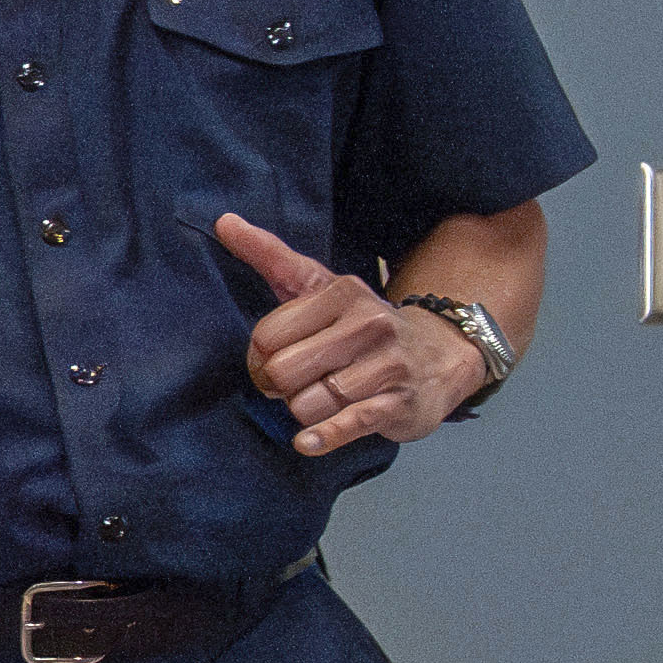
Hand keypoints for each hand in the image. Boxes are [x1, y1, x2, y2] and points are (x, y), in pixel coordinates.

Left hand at [220, 210, 472, 453]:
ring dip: (304, 410)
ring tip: (323, 397)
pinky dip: (322, 436)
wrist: (438, 357)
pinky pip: (348, 424)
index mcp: (342, 293)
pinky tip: (307, 441)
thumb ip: (270, 256)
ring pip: (307, 403)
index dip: (261, 355)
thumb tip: (223, 221)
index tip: (279, 356)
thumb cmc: (360, 325)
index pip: (266, 336)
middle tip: (297, 382)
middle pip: (283, 372)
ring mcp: (388, 366)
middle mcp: (369, 325)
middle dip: (278, 386)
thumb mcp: (318, 285)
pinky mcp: (399, 404)